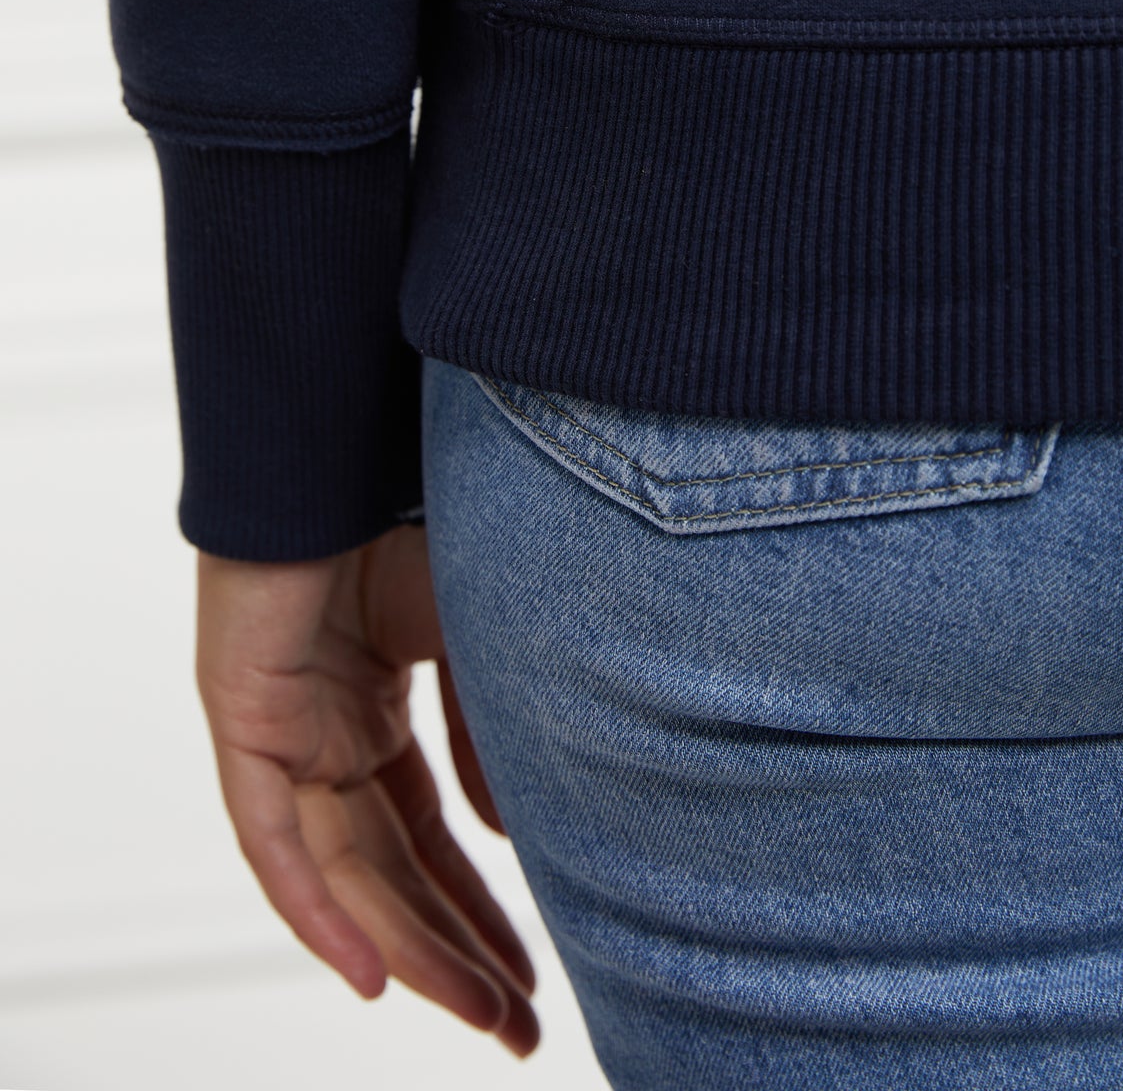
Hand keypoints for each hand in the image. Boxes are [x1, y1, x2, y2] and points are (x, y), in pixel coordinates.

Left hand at [196, 523, 537, 1055]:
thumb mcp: (479, 643)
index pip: (427, 837)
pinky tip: (373, 971)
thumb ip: (489, 739)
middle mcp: (325, 732)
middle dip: (457, 951)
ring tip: (480, 1012)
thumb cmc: (416, 514)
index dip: (479, 907)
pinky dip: (321, 908)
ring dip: (411, 949)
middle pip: (392, 872)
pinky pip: (275, 842)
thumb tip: (512, 840)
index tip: (534, 971)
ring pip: (344, 873)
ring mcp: (283, 732)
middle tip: (515, 1025)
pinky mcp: (244, 723)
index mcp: (375, 709)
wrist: (354, 440)